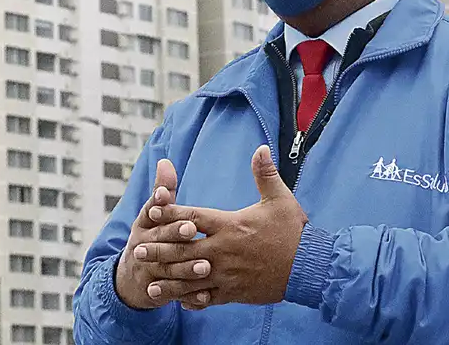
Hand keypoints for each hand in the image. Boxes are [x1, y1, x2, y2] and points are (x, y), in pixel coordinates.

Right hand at [115, 158, 213, 309]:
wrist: (132, 278)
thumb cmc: (151, 237)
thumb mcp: (152, 216)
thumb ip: (162, 191)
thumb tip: (165, 162)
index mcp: (143, 225)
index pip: (149, 212)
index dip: (158, 204)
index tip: (168, 196)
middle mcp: (142, 246)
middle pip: (158, 240)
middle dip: (174, 234)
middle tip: (192, 230)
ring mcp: (147, 270)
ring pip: (166, 269)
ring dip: (184, 268)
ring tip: (204, 266)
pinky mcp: (155, 292)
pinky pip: (171, 294)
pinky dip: (188, 296)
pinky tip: (204, 295)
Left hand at [135, 145, 307, 308]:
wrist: (310, 268)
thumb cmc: (294, 232)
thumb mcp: (280, 199)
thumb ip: (265, 174)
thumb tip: (260, 148)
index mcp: (230, 225)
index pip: (192, 218)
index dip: (170, 213)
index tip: (151, 210)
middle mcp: (223, 250)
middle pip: (183, 249)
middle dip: (159, 249)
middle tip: (137, 249)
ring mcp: (227, 273)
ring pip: (190, 278)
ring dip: (168, 279)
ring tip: (148, 280)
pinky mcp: (235, 292)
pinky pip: (207, 297)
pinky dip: (192, 299)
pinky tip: (178, 301)